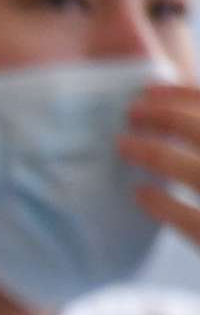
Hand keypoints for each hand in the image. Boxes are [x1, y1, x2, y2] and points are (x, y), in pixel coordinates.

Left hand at [122, 83, 199, 244]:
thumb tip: (185, 112)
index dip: (186, 96)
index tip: (149, 92)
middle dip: (168, 116)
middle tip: (130, 113)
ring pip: (199, 172)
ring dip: (156, 153)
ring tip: (123, 146)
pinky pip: (195, 222)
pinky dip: (165, 205)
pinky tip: (141, 195)